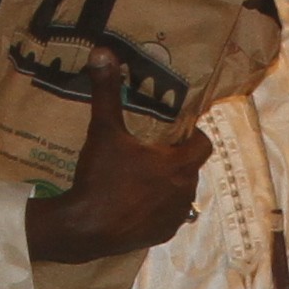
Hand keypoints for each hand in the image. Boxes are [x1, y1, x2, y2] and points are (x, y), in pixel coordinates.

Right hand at [27, 48, 209, 264]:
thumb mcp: (103, 131)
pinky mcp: (161, 236)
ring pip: (180, 193)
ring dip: (166, 184)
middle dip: (174, 159)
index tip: (173, 132)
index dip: (191, 135)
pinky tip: (134, 202)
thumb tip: (103, 52)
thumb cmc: (100, 178)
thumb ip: (106, 92)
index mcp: (179, 165)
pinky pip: (167, 216)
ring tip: (139, 176)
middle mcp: (184, 192)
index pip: (203, 144)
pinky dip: (156, 208)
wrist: (84, 229)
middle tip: (148, 151)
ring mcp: (174, 218)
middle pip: (190, 168)